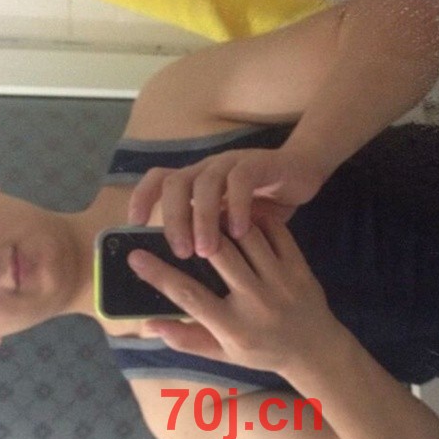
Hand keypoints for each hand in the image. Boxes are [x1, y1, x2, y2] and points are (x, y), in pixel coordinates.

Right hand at [127, 217, 341, 373]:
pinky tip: (240, 212)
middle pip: (218, 255)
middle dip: (193, 234)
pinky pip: (276, 232)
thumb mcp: (222, 354)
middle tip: (176, 221)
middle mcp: (256, 303)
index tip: (135, 256)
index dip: (158, 274)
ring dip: (223, 220)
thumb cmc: (261, 352)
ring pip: (246, 236)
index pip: (189, 296)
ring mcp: (281, 283)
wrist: (316, 352)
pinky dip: (256, 217)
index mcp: (233, 328)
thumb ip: (185, 338)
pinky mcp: (299, 268)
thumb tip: (147, 325)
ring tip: (205, 212)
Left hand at [128, 148, 324, 257]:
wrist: (304, 172)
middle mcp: (208, 169)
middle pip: (176, 182)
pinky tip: (239, 231)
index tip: (134, 225)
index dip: (142, 197)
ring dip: (202, 217)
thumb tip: (184, 275)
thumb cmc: (264, 206)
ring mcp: (232, 164)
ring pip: (205, 182)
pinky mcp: (258, 163)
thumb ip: (212, 239)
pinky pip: (241, 180)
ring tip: (206, 251)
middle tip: (179, 253)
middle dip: (173, 218)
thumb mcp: (232, 224)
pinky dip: (236, 206)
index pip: (159, 179)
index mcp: (196, 182)